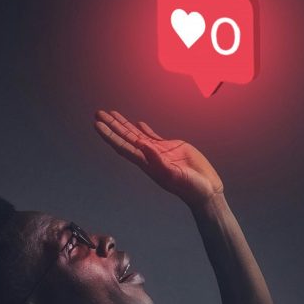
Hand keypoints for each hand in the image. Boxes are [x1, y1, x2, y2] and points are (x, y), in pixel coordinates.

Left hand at [94, 110, 223, 207]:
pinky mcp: (170, 148)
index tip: (98, 124)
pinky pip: (153, 137)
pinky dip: (144, 129)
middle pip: (125, 138)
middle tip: (98, 113)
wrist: (205, 190)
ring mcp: (159, 152)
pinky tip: (138, 123)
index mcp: (147, 164)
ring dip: (123, 125)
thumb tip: (142, 144)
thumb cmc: (190, 187)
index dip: (110, 135)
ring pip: (136, 135)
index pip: (123, 147)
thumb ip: (157, 160)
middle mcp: (149, 157)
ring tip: (111, 114)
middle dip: (112, 126)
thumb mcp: (173, 174)